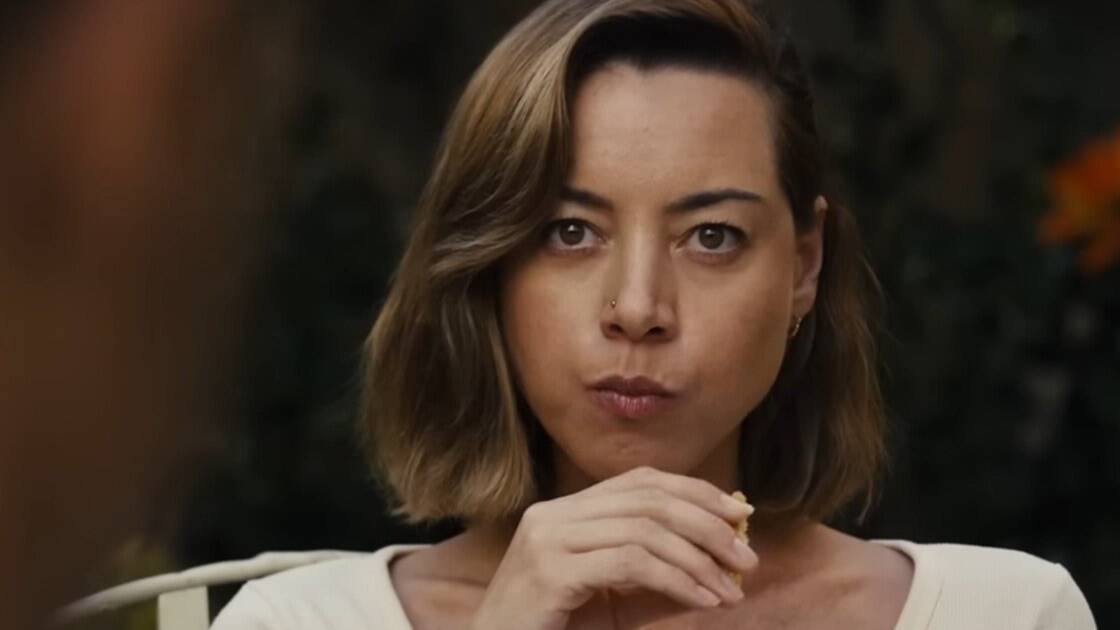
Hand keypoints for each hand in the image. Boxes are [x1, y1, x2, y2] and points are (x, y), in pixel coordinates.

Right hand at [468, 466, 758, 629]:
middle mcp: (552, 516)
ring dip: (700, 560)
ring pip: (644, 531)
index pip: (640, 481)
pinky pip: (631, 564)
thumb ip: (657, 575)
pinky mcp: (551, 572)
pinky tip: (703, 600)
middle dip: (707, 525)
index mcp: (564, 511)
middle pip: (647, 500)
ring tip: (731, 590)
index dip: (694, 491)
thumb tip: (721, 560)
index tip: (738, 514)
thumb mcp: (613, 601)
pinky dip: (678, 580)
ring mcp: (547, 540)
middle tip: (746, 558)